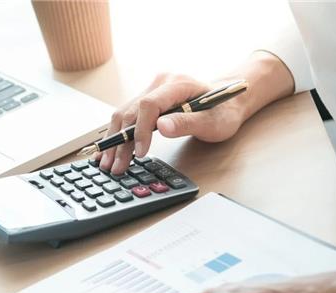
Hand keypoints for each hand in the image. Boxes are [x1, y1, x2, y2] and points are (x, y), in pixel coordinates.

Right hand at [97, 73, 246, 174]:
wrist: (227, 102)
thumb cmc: (223, 112)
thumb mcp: (212, 122)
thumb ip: (187, 123)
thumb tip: (161, 127)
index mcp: (177, 84)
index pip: (148, 105)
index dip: (140, 130)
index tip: (140, 153)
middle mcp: (160, 83)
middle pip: (131, 111)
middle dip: (121, 141)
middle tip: (116, 166)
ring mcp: (151, 90)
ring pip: (123, 114)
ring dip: (114, 140)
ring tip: (108, 163)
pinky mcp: (146, 100)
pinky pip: (127, 116)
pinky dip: (118, 135)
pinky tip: (111, 151)